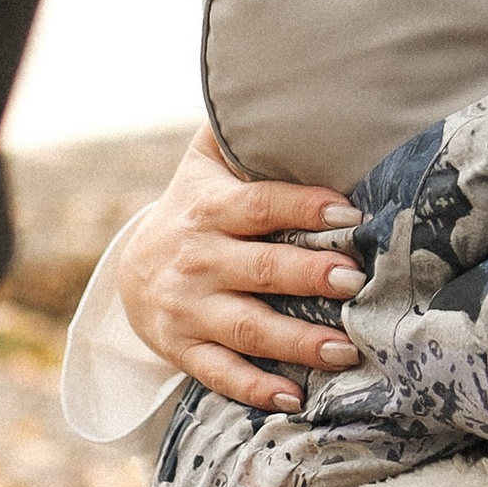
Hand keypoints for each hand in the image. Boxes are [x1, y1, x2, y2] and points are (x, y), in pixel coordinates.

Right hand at [114, 127, 364, 411]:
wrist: (132, 270)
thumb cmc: (195, 207)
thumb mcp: (205, 163)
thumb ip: (240, 131)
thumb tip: (291, 88)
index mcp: (209, 209)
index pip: (260, 205)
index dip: (303, 206)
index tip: (349, 211)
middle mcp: (198, 259)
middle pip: (259, 268)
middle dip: (308, 274)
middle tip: (355, 279)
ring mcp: (189, 309)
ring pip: (247, 327)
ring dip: (297, 341)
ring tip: (345, 348)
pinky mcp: (184, 350)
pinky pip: (221, 374)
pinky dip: (255, 389)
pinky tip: (295, 398)